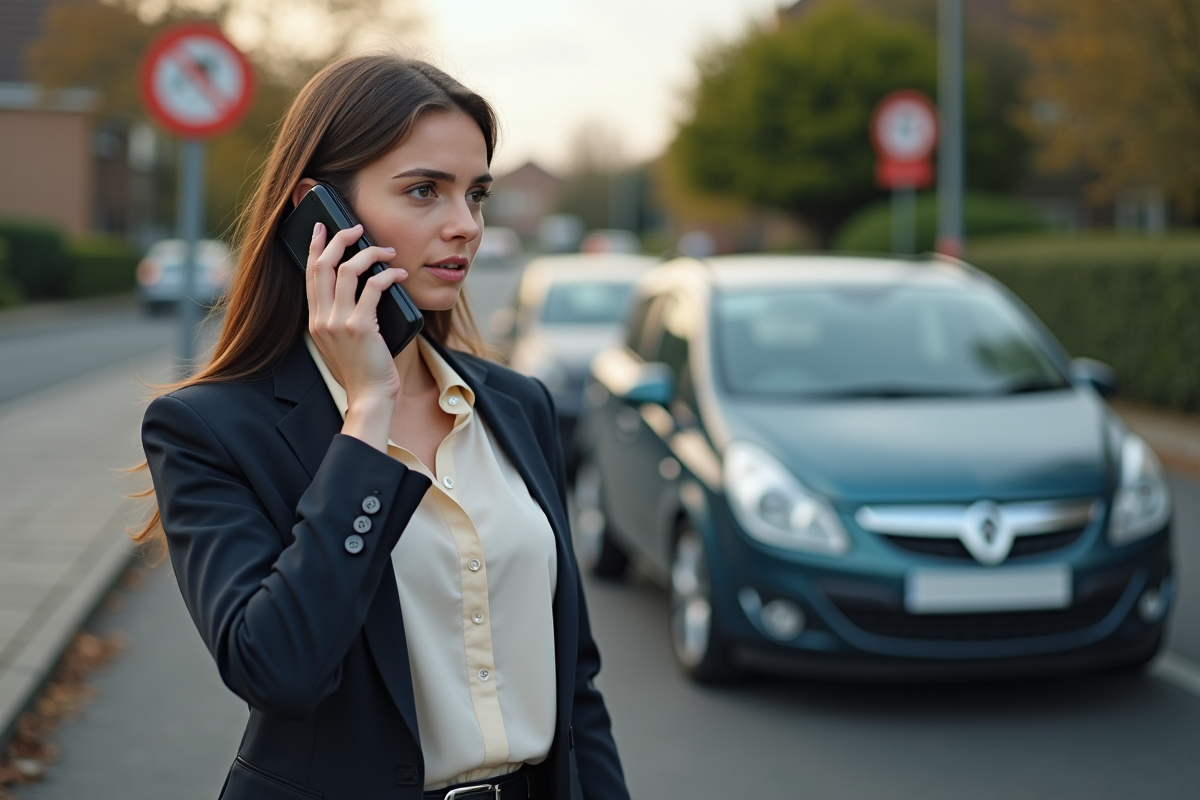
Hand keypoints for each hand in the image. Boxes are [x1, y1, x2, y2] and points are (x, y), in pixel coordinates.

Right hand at [305, 223, 407, 449]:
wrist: (369, 398)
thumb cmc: (362, 372)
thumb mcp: (340, 343)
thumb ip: (339, 319)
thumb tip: (359, 288)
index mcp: (315, 321)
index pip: (310, 275)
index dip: (315, 247)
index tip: (321, 228)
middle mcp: (322, 319)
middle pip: (323, 265)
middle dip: (339, 239)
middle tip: (356, 228)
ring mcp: (339, 322)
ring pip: (347, 270)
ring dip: (369, 254)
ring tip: (386, 250)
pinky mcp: (360, 327)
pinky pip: (373, 288)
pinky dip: (389, 275)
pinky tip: (400, 274)